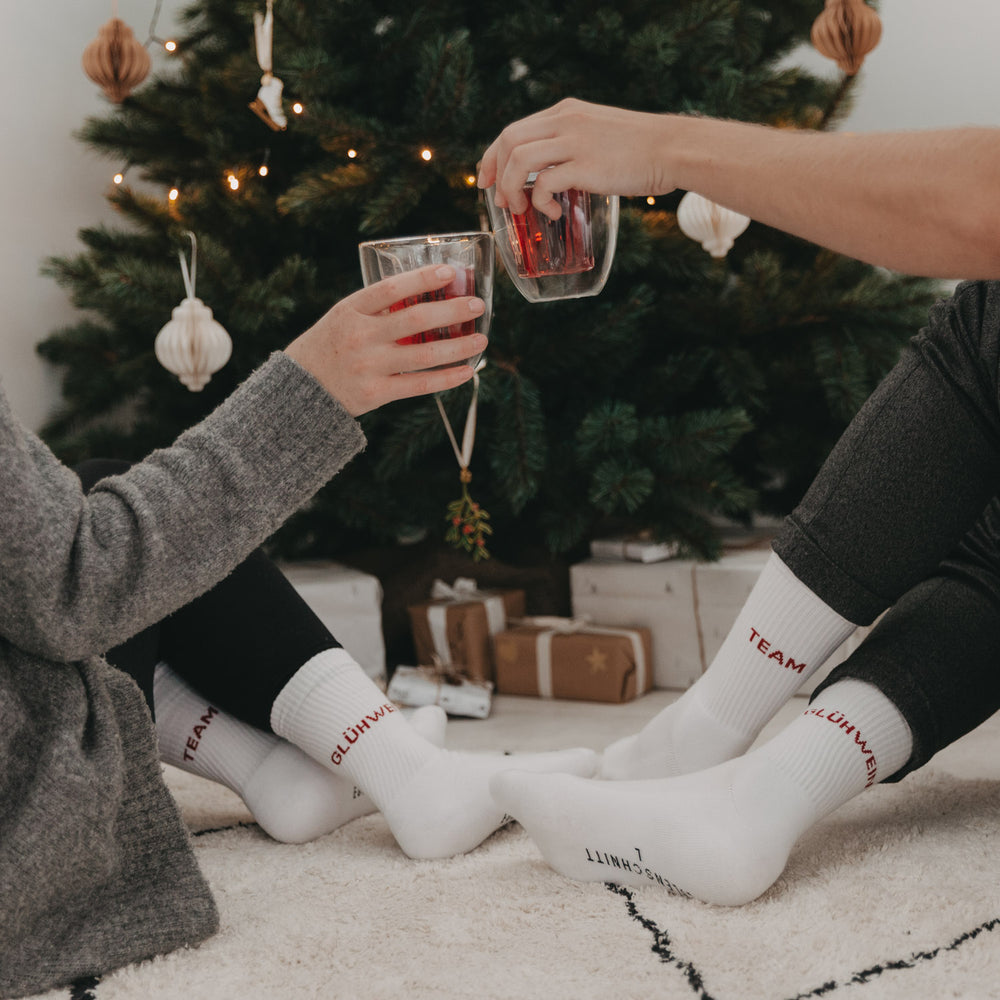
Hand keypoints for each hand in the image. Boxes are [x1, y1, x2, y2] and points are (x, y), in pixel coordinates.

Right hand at [284, 265, 487, 415]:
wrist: (300, 391)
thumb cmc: (329, 347)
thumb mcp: (343, 317)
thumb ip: (376, 308)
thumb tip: (426, 294)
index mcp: (351, 310)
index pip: (391, 288)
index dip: (423, 278)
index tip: (451, 272)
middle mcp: (360, 337)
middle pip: (415, 320)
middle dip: (452, 311)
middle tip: (478, 305)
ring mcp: (369, 366)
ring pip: (425, 356)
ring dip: (459, 347)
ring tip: (481, 340)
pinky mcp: (376, 393)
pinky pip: (420, 385)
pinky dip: (447, 379)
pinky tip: (467, 371)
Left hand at [478, 98, 677, 218]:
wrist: (672, 149)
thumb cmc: (640, 150)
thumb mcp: (598, 134)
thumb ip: (572, 145)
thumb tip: (552, 177)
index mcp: (565, 112)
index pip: (513, 130)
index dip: (491, 157)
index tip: (485, 180)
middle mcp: (565, 121)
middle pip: (508, 141)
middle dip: (496, 174)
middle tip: (503, 201)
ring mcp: (575, 141)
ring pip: (519, 160)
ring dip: (513, 189)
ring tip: (524, 209)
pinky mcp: (586, 166)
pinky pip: (545, 183)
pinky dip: (540, 201)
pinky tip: (553, 212)